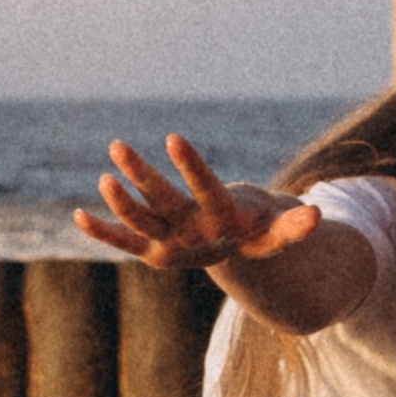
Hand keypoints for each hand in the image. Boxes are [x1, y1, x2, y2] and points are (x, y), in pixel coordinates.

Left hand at [71, 134, 322, 271]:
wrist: (232, 260)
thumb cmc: (254, 230)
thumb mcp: (273, 230)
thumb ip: (292, 227)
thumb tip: (318, 215)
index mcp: (221, 225)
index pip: (205, 191)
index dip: (191, 166)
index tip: (173, 136)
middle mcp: (191, 237)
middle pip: (162, 206)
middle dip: (141, 176)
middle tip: (117, 145)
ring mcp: (168, 246)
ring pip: (139, 222)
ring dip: (119, 201)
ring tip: (103, 175)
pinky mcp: (151, 250)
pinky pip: (123, 241)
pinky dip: (102, 231)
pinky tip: (77, 216)